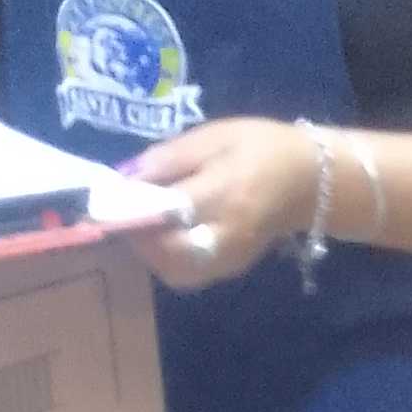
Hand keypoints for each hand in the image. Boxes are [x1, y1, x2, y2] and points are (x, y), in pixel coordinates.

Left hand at [125, 117, 316, 290]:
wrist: (309, 181)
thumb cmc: (261, 147)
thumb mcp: (214, 137)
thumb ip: (168, 157)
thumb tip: (124, 176)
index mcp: (224, 193)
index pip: (167, 211)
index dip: (130, 212)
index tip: (102, 205)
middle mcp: (227, 233)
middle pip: (167, 251)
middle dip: (137, 237)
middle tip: (120, 217)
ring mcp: (230, 257)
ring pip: (174, 270)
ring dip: (149, 253)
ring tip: (140, 227)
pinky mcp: (231, 268)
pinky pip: (187, 274)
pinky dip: (166, 260)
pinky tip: (162, 238)